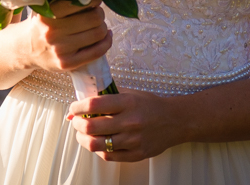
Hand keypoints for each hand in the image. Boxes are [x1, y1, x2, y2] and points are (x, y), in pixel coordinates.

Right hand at [24, 0, 111, 72]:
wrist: (26, 49)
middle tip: (96, 13)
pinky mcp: (68, 64)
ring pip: (98, 33)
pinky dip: (107, 42)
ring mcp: (61, 50)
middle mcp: (53, 32)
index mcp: (48, 14)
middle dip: (100, 13)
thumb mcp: (47, 8)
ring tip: (98, 25)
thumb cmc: (42, 25)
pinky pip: (98, 51)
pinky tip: (105, 36)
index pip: (82, 2)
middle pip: (95, 18)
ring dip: (103, 27)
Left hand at [66, 90, 180, 162]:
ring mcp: (133, 141)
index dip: (77, 107)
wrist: (176, 121)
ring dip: (83, 139)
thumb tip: (79, 105)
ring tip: (83, 134)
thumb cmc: (150, 105)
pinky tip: (97, 143)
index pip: (94, 104)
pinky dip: (98, 150)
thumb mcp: (130, 93)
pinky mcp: (137, 154)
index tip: (73, 108)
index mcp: (127, 102)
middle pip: (91, 127)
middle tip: (76, 121)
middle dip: (77, 124)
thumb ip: (106, 97)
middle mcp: (130, 122)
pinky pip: (109, 156)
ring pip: (96, 144)